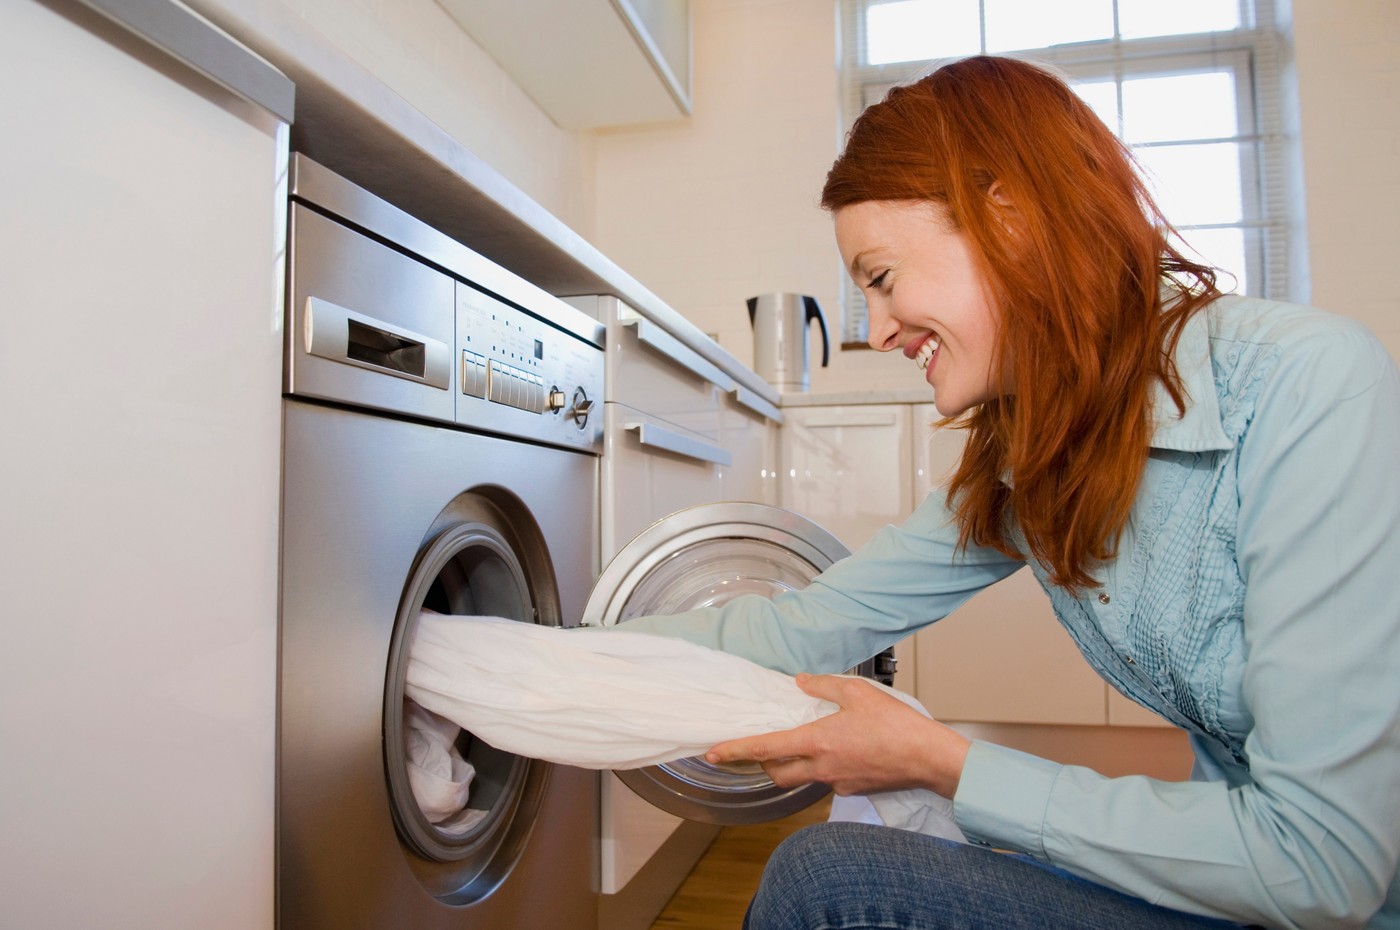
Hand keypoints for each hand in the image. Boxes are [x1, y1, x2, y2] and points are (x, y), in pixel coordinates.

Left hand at [704, 673, 970, 797]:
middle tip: (760, 747)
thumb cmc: (897, 726)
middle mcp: (821, 767)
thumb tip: (800, 681)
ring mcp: (836, 782)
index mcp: (817, 742)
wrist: (928, 758)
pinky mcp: (852, 789)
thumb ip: (824, 685)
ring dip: (792, 765)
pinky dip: (820, 766)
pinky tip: (837, 750)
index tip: (713, 753)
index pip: (766, 748)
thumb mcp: (858, 693)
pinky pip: (825, 780)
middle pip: (776, 772)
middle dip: (762, 762)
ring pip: (800, 778)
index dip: (735, 750)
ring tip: (802, 743)